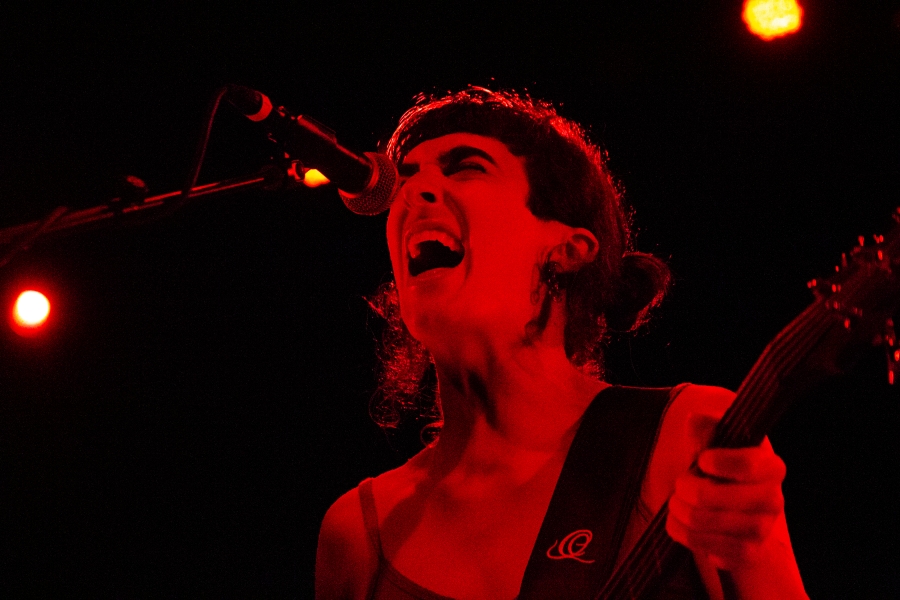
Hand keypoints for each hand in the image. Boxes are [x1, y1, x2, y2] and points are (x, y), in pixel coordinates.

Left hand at [665, 412, 786, 571]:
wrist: (734, 507)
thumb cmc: (722, 467)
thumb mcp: (715, 442)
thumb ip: (705, 427)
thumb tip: (696, 420)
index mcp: (771, 466)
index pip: (748, 464)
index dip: (719, 462)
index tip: (702, 460)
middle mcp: (774, 499)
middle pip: (718, 497)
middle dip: (686, 488)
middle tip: (679, 484)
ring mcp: (763, 530)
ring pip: (706, 522)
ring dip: (680, 511)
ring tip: (676, 502)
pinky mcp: (748, 553)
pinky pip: (707, 547)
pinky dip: (684, 534)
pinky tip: (682, 523)